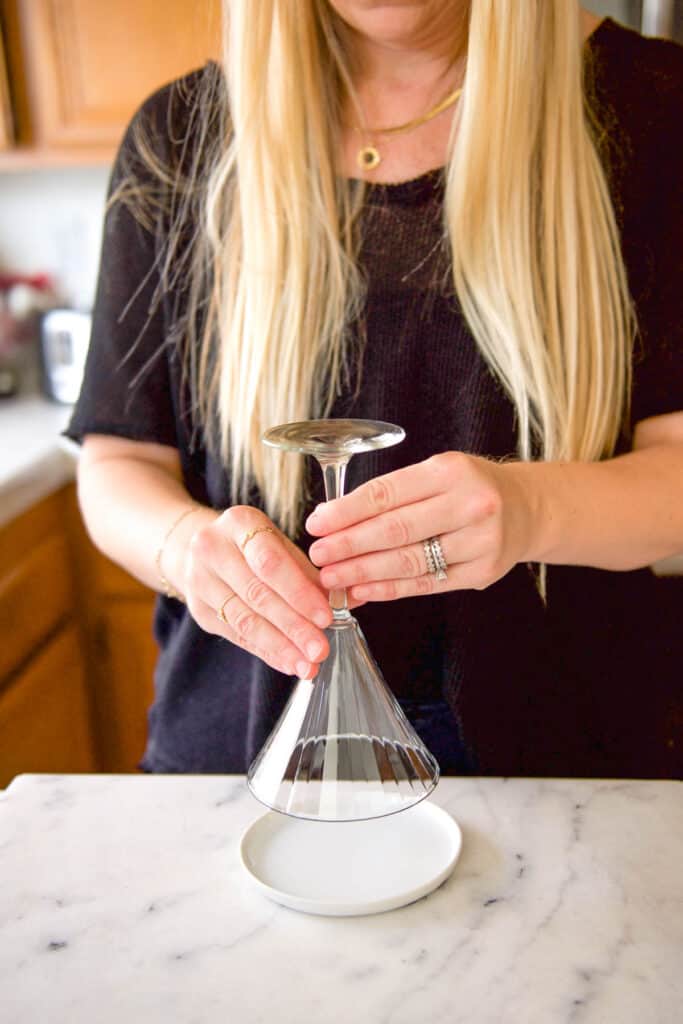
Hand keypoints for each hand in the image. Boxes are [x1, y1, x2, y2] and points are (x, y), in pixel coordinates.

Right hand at [181, 506, 334, 677]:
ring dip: (281, 646)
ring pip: (245, 620)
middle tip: (321, 649)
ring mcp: (200, 581)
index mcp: (239, 522)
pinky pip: (237, 636)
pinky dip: (267, 652)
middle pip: (257, 594)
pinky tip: (289, 663)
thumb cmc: (255, 545)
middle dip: (293, 626)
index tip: (326, 617)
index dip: (298, 592)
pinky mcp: (199, 610)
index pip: (270, 562)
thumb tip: (352, 598)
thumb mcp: (281, 545)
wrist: (201, 548)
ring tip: (308, 664)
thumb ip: (313, 573)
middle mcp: (212, 548)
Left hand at [305, 452, 537, 599]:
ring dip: (364, 572)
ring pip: (409, 561)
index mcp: (451, 471)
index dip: (346, 511)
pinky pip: (426, 584)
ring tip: (333, 578)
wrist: (524, 509)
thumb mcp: (435, 473)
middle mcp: (470, 504)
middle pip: (396, 530)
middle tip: (318, 556)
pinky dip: (390, 589)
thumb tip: (332, 520)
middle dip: (349, 545)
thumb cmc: (466, 488)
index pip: (387, 493)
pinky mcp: (482, 573)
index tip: (316, 524)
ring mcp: (480, 541)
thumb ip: (391, 494)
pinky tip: (362, 591)